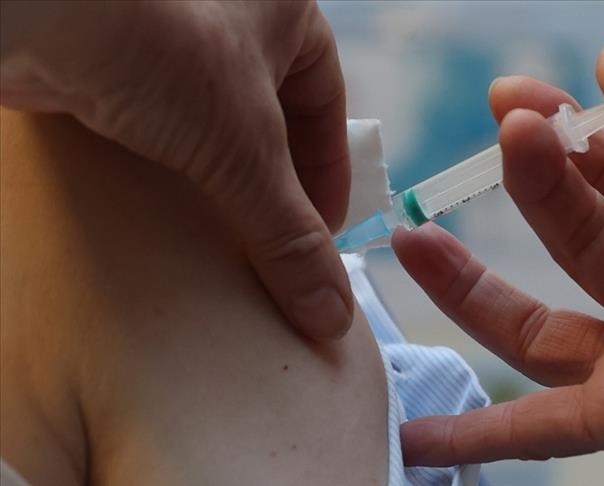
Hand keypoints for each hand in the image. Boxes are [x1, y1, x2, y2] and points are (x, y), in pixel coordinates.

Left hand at [0, 1, 351, 338]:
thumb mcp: (246, 149)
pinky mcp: (113, 62)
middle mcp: (231, 18)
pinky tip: (165, 212)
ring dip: (219, 181)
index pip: (326, 105)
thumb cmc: (164, 48)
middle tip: (276, 244)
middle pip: (271, 120)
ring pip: (212, 125)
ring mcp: (170, 38)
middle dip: (274, 184)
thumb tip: (332, 313)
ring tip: (222, 238)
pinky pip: (159, 127)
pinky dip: (167, 172)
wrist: (36, 13)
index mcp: (286, 13)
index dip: (328, 173)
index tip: (322, 234)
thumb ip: (291, 234)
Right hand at [393, 41, 603, 484]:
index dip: (569, 132)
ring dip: (469, 288)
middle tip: (504, 133)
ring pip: (533, 323)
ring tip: (414, 244)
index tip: (515, 98)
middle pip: (574, 232)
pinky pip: (541, 426)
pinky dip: (480, 435)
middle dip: (534, 180)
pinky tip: (422, 434)